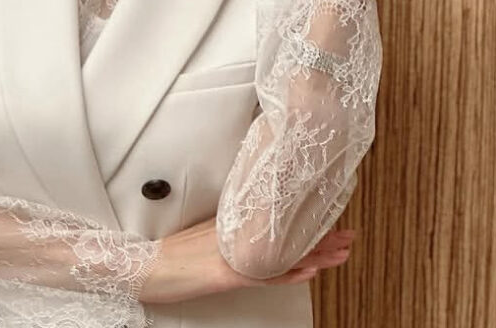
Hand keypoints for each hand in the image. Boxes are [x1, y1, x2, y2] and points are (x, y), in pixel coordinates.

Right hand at [139, 217, 355, 303]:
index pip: (280, 225)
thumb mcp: (206, 238)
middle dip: (321, 237)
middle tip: (348, 235)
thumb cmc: (173, 255)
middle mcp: (238, 238)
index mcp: (235, 229)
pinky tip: (306, 271)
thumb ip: (231, 234)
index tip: (331, 221)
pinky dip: (287, 273)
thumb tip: (254, 234)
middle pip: (287, 237)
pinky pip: (263, 274)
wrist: (147, 265)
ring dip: (314, 254)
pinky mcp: (226, 274)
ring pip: (282, 255)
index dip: (308, 224)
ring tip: (339, 251)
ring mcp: (233, 255)